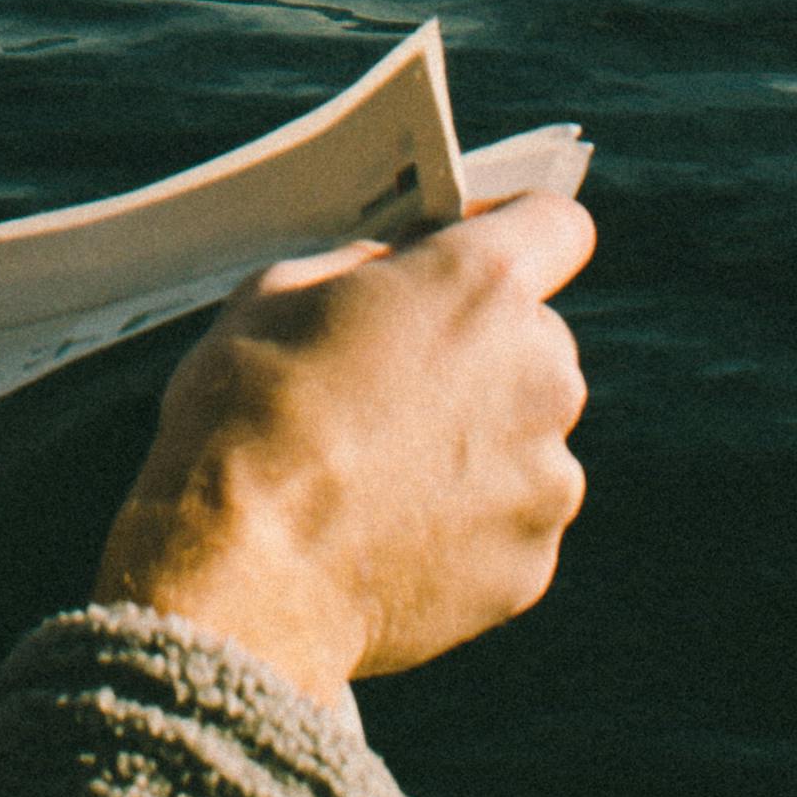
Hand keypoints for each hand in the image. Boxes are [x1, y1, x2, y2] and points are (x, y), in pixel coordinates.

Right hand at [93, 189, 595, 708]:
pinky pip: (511, 519)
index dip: (510, 232)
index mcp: (480, 285)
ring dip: (476, 440)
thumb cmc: (245, 416)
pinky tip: (390, 533)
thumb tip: (395, 272)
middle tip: (394, 381)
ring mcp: (547, 474)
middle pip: (536, 338)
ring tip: (381, 475)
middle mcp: (540, 371)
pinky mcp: (534, 558)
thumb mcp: (276, 293)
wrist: (242, 573)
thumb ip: (363, 267)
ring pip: (527, 435)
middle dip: (479, 349)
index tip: (464, 253)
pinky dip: (467, 521)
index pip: (555, 224)